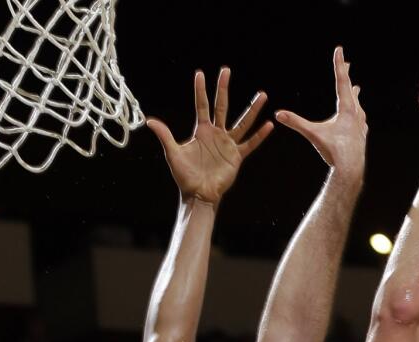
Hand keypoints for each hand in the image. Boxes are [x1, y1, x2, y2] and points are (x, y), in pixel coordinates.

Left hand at [146, 67, 273, 204]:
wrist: (198, 194)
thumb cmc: (185, 176)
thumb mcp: (173, 153)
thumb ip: (165, 136)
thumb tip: (149, 121)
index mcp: (202, 131)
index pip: (201, 105)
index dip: (200, 90)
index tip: (200, 73)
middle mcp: (216, 133)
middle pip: (222, 106)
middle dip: (223, 88)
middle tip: (226, 70)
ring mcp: (228, 144)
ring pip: (242, 122)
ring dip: (252, 109)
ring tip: (262, 95)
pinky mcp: (236, 156)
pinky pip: (250, 144)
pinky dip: (260, 136)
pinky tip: (269, 125)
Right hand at [275, 47, 367, 178]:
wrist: (350, 169)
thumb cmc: (333, 151)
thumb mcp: (313, 134)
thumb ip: (296, 123)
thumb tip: (278, 114)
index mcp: (346, 109)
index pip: (342, 81)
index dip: (339, 64)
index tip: (339, 49)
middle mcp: (356, 114)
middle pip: (351, 90)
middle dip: (347, 75)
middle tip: (347, 63)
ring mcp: (360, 125)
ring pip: (358, 105)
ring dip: (355, 96)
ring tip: (356, 89)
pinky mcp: (361, 135)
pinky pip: (360, 120)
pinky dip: (358, 114)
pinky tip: (359, 117)